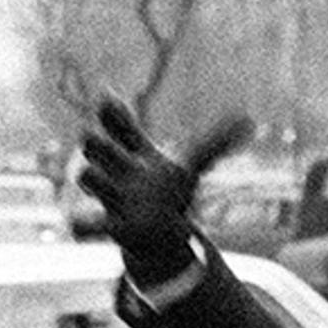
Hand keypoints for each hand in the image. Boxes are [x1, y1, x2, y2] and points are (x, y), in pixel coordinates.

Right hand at [76, 94, 253, 282]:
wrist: (154, 231)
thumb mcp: (191, 166)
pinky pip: (81, 224)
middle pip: (95, 146)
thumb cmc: (168, 193)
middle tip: (93, 137)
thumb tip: (248, 120)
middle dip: (95, 142)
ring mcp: (111, 198)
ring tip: (91, 175)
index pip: (118, 124)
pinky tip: (78, 226)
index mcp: (135, 152)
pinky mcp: (108, 228)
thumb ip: (215, 143)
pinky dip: (80, 225)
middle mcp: (117, 171)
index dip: (111, 111)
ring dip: (90, 176)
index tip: (107, 96)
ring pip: (87, 178)